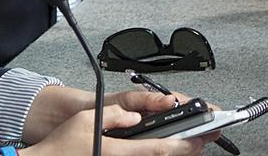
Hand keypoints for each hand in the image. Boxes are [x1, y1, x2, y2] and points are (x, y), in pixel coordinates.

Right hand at [26, 102, 208, 154]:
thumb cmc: (63, 144)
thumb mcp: (88, 120)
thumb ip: (116, 117)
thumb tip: (135, 116)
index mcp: (119, 151)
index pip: (158, 149)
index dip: (183, 145)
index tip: (199, 140)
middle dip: (185, 150)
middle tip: (204, 141)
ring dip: (173, 153)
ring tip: (191, 143)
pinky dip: (158, 154)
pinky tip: (165, 149)